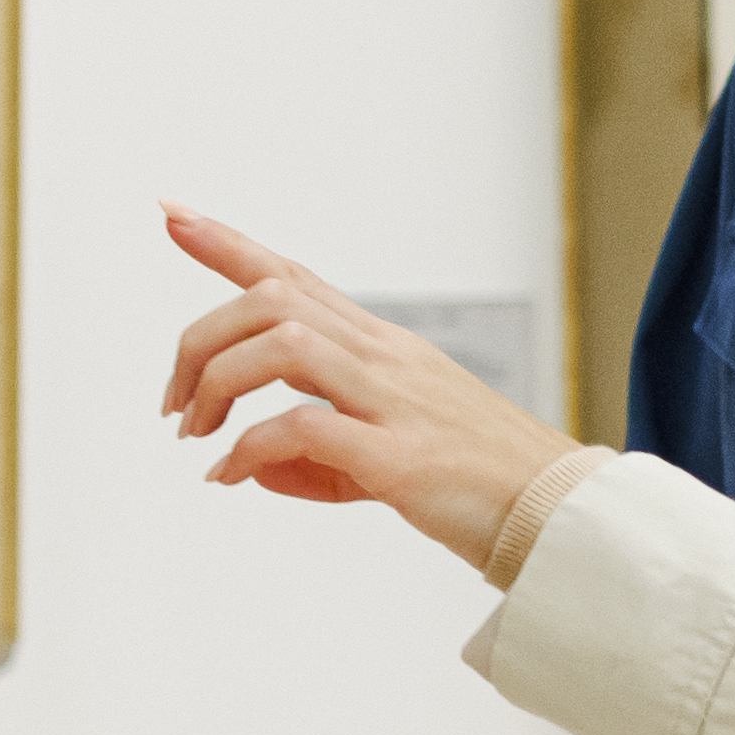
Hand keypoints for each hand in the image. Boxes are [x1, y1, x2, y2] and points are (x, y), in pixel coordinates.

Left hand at [159, 206, 585, 572]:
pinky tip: (232, 474)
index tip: (174, 215)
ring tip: (195, 434)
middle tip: (173, 404)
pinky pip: (302, 430)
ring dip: (217, 383)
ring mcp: (394, 401)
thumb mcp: (384, 461)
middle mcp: (387, 359)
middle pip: (271, 300)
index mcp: (385, 350)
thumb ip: (314, 456)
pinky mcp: (400, 456)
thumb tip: (247, 467)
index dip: (229, 244)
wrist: (561, 519)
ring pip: (281, 345)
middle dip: (199, 339)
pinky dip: (251, 449)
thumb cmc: (480, 488)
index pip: (297, 278)